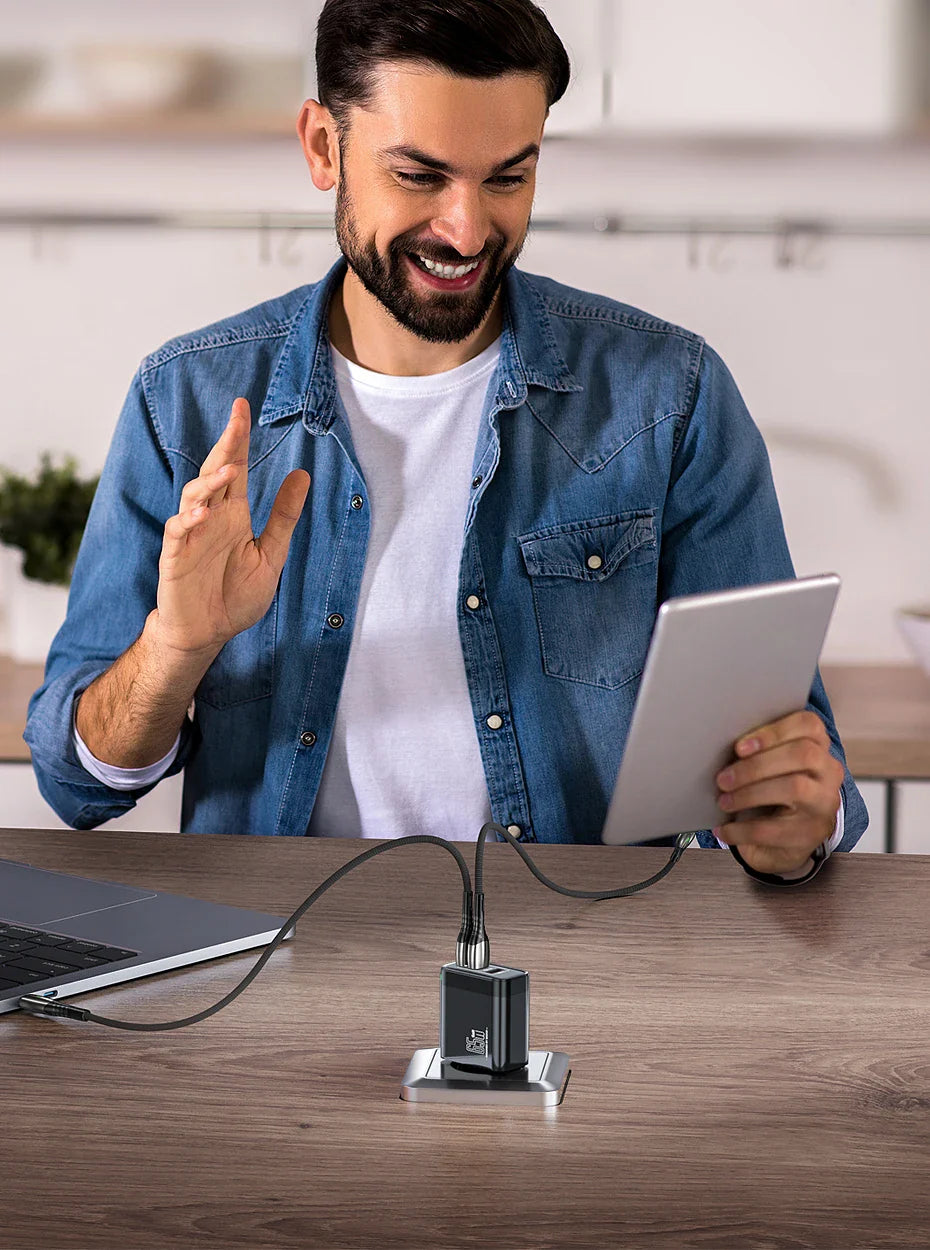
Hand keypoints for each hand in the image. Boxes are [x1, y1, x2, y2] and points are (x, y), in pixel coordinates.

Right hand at [155, 397, 310, 654]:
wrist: (208, 632)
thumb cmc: (235, 594)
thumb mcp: (271, 554)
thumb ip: (284, 516)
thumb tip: (303, 474)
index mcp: (234, 514)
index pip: (237, 468)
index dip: (239, 438)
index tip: (243, 407)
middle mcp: (211, 517)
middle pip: (215, 471)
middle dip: (226, 443)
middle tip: (237, 416)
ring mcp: (190, 534)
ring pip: (194, 495)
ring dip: (210, 481)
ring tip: (230, 468)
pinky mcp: (174, 556)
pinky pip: (177, 531)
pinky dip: (188, 519)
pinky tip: (201, 511)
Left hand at [713, 711, 843, 874]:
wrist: (787, 840)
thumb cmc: (772, 790)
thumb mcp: (770, 766)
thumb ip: (758, 750)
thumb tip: (723, 742)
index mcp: (818, 745)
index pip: (809, 724)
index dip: (774, 732)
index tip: (739, 747)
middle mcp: (829, 771)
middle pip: (802, 754)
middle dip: (756, 765)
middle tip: (723, 779)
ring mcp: (825, 803)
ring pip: (795, 788)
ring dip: (750, 794)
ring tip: (723, 802)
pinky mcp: (811, 833)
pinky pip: (775, 829)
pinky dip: (743, 829)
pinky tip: (723, 830)